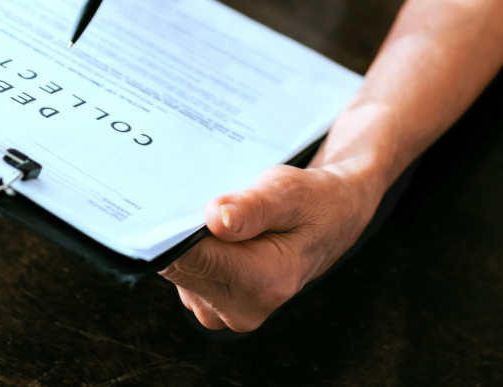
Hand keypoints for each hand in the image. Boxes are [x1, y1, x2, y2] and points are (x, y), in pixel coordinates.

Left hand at [159, 164, 378, 331]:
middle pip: (181, 267)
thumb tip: (215, 219)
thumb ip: (253, 207)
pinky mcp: (216, 304)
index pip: (194, 260)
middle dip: (187, 232)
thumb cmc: (315, 202)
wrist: (334, 217)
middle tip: (212, 200)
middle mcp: (243, 307)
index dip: (176, 231)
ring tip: (226, 215)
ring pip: (180, 270)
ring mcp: (227, 310)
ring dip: (191, 240)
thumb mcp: (291, 191)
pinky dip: (196, 248)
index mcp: (266, 282)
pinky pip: (187, 273)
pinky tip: (222, 230)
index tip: (169, 204)